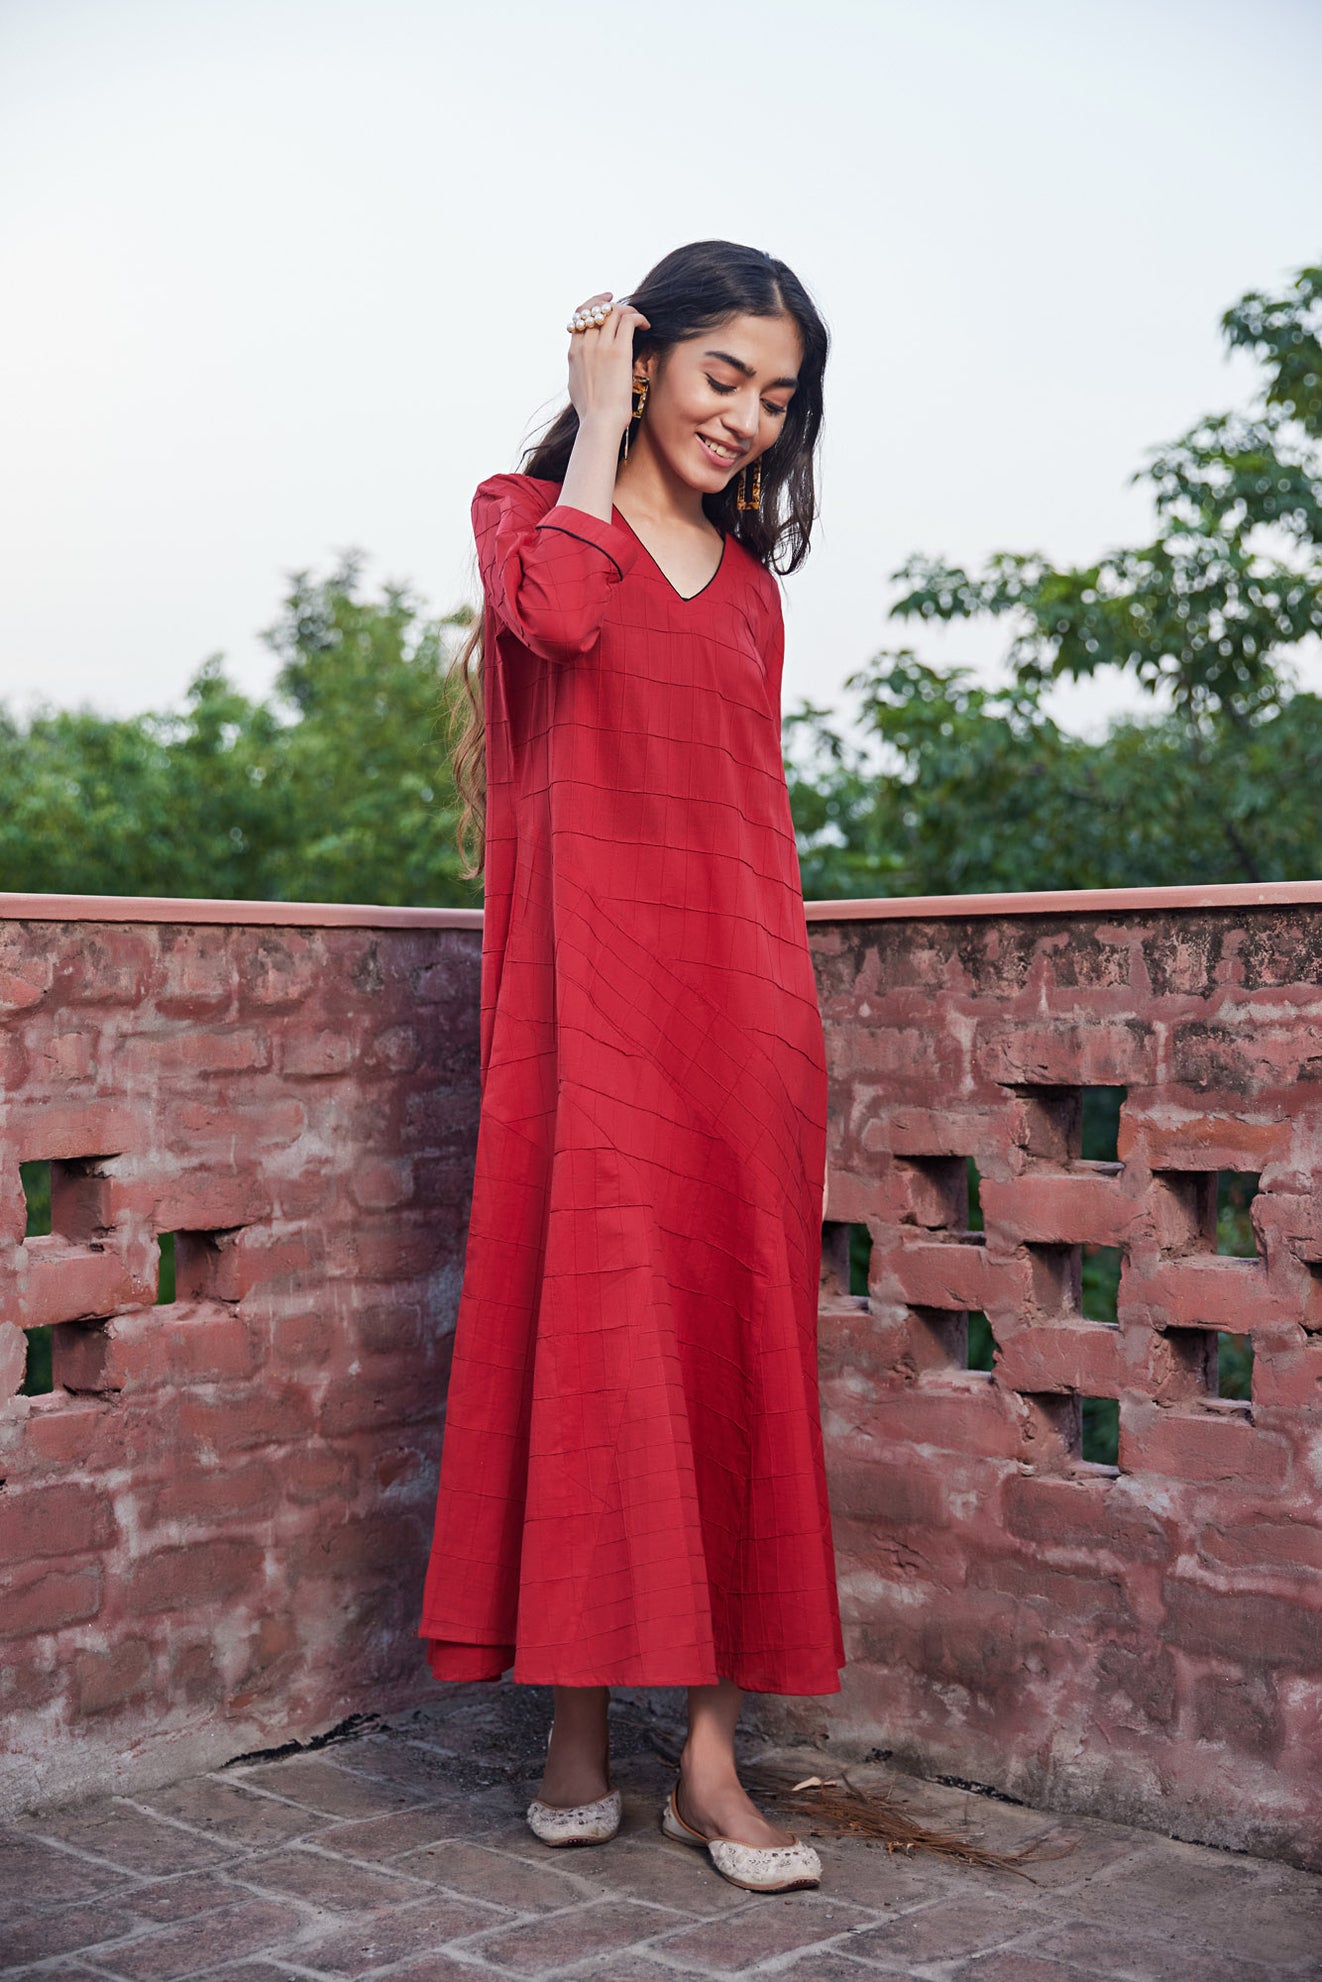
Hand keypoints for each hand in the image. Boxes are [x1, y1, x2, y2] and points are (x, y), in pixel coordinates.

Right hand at [566, 291, 650, 434]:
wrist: (599, 422)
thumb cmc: (591, 412)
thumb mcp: (576, 385)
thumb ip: (579, 368)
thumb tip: (582, 365)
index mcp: (574, 352)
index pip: (580, 316)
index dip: (594, 305)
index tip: (607, 302)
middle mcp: (586, 344)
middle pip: (598, 309)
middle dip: (614, 306)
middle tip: (628, 311)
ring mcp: (601, 346)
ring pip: (614, 311)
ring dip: (629, 311)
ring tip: (639, 321)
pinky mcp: (619, 351)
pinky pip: (628, 320)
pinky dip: (639, 318)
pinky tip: (646, 326)